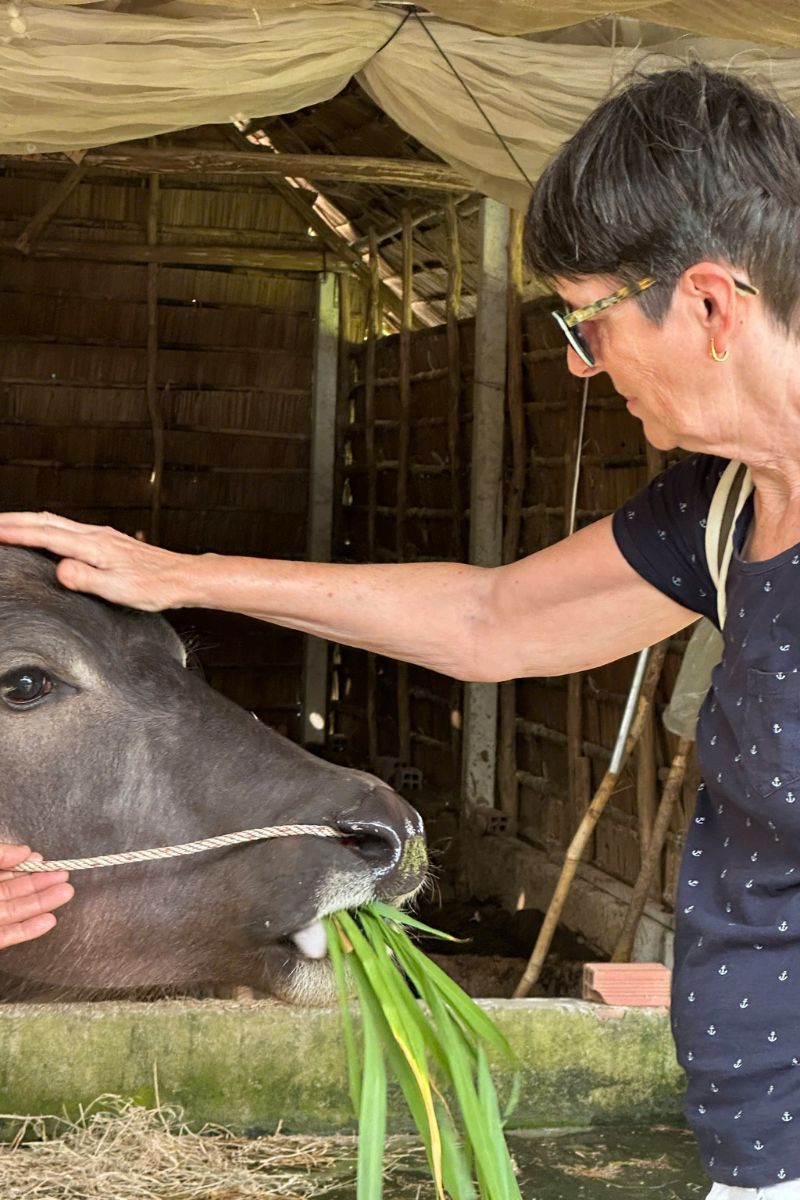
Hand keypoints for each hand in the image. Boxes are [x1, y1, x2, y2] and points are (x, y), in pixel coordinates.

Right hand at [0, 512, 191, 610]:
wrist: (182, 578)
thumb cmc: (155, 586)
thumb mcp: (118, 589)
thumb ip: (86, 578)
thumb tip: (60, 570)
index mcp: (94, 546)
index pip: (46, 536)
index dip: (16, 533)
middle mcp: (97, 535)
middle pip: (46, 521)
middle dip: (15, 520)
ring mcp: (103, 536)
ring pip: (57, 521)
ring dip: (29, 520)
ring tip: (9, 523)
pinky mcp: (109, 540)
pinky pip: (69, 527)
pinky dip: (48, 526)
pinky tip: (48, 532)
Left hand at [0, 844, 72, 948]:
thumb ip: (0, 853)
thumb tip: (26, 851)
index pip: (3, 871)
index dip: (23, 865)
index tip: (42, 860)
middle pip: (13, 890)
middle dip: (40, 883)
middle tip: (65, 876)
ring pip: (16, 911)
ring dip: (43, 903)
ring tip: (67, 892)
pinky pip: (9, 935)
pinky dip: (30, 930)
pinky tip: (50, 920)